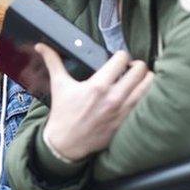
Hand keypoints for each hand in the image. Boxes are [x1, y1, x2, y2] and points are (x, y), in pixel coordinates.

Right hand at [37, 43, 152, 160]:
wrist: (66, 144)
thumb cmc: (63, 113)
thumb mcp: (59, 85)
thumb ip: (53, 62)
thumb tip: (41, 46)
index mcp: (97, 86)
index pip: (122, 59)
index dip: (121, 55)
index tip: (118, 58)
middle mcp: (113, 98)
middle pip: (140, 70)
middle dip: (136, 65)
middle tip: (131, 68)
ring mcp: (122, 112)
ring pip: (148, 87)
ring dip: (145, 79)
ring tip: (138, 79)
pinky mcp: (126, 123)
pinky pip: (146, 105)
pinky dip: (145, 97)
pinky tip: (137, 95)